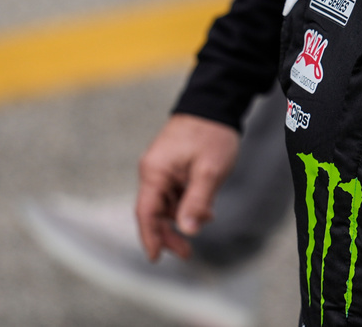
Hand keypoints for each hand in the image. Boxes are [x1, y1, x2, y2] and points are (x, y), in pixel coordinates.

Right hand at [135, 114, 239, 261]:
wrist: (215, 103)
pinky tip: (205, 209)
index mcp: (155, 171)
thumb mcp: (210, 171)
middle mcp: (153, 171)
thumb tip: (187, 230)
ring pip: (167, 203)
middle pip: (154, 211)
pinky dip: (187, 204)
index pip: (146, 212)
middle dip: (168, 233)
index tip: (156, 258)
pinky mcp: (173, 166)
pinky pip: (175, 192)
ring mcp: (162, 168)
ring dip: (182, 217)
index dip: (150, 237)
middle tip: (186, 253)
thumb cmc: (212, 134)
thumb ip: (197, 201)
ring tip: (206, 220)